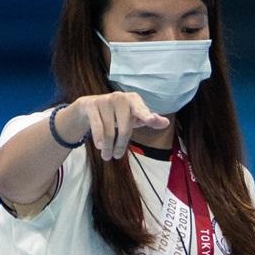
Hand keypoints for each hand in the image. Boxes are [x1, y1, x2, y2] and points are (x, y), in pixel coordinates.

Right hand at [54, 91, 169, 161]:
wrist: (89, 107)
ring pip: (110, 130)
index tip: (150, 119)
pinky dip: (99, 138)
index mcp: (134, 100)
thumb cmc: (117, 114)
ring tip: (107, 156)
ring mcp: (105, 100)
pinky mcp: (92, 104)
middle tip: (116, 156)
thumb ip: (149, 120)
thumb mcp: (134, 117)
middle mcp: (120, 97)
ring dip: (108, 147)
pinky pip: (97, 126)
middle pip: (125, 128)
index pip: (141, 110)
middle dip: (121, 145)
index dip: (147, 115)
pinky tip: (100, 146)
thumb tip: (165, 122)